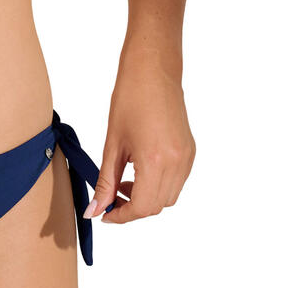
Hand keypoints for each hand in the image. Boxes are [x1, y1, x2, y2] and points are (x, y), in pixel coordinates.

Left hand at [85, 48, 195, 224]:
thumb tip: (96, 209)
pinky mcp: (190, 151)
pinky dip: (158, 185)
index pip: (142, 207)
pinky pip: (177, 181)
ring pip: (169, 197)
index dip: (122, 216)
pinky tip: (141, 171)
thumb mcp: (112, 143)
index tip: (105, 214)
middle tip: (111, 198)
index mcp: (156, 161)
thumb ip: (105, 180)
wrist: (153, 71)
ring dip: (146, 198)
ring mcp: (187, 158)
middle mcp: (177, 163)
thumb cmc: (130, 98)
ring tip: (124, 182)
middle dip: (133, 208)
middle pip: (157, 206)